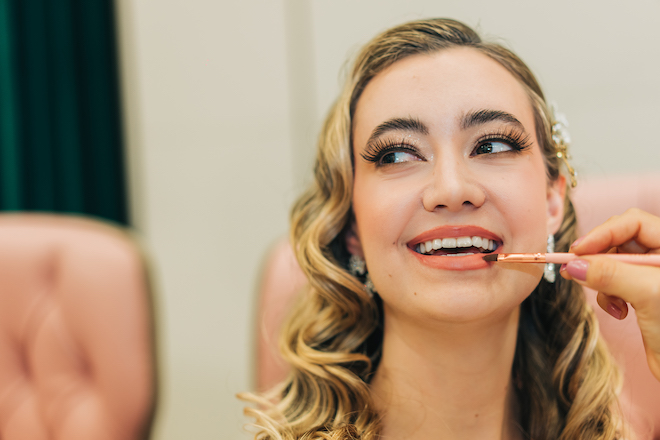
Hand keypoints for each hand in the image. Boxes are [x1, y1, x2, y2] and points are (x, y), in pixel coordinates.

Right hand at [560, 208, 659, 381]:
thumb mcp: (648, 294)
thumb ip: (611, 274)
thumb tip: (574, 265)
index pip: (634, 222)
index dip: (604, 232)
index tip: (577, 250)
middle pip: (620, 240)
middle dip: (599, 258)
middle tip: (576, 270)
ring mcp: (653, 276)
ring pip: (613, 263)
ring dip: (603, 281)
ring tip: (610, 301)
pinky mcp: (644, 295)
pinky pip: (615, 284)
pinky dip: (609, 296)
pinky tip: (618, 312)